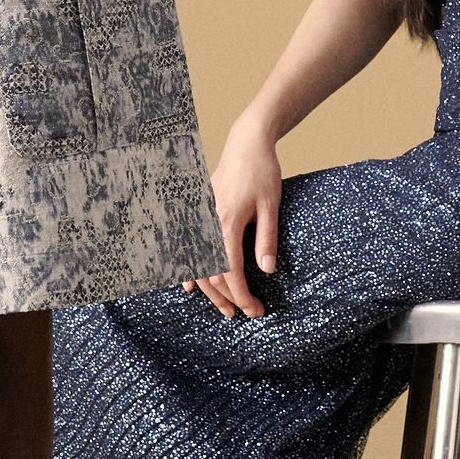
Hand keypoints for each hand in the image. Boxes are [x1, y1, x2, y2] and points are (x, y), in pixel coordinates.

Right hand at [188, 117, 284, 318]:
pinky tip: (189, 287)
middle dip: (228, 298)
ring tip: (225, 308)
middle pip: (211, 273)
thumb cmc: (262, 173)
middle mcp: (207, 222)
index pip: (230, 271)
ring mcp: (199, 218)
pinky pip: (188, 249)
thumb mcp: (272, 206)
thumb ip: (266, 239)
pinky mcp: (198, 214)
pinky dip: (189, 270)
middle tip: (245, 314)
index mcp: (227, 222)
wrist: (246, 144)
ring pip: (197, 264)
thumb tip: (267, 271)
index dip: (242, 295)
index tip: (255, 310)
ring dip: (210, 290)